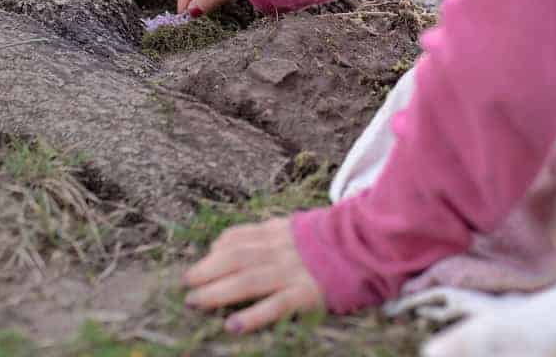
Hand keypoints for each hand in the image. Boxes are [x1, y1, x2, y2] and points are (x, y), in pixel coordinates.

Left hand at [182, 217, 324, 333]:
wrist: (370, 246)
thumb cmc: (331, 242)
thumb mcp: (297, 228)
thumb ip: (265, 234)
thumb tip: (226, 244)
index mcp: (279, 232)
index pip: (239, 237)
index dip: (215, 250)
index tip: (200, 262)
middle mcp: (281, 249)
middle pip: (236, 258)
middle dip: (206, 270)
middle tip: (185, 285)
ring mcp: (294, 271)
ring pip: (249, 279)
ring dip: (218, 291)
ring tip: (195, 302)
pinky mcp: (307, 294)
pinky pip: (276, 305)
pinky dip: (253, 315)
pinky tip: (233, 326)